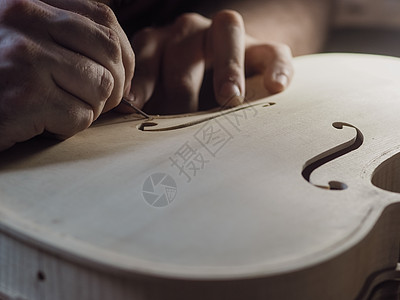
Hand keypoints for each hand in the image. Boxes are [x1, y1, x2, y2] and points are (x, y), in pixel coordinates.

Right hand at [0, 0, 133, 149]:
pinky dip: (69, 128)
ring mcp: (25, 57)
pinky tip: (43, 123)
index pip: (103, 18)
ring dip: (89, 109)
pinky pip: (80, 116)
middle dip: (115, 85)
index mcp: (30, 3)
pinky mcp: (24, 95)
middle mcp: (25, 20)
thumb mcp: (27, 44)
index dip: (123, 52)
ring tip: (60, 110)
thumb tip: (128, 76)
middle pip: (109, 53)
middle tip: (96, 102)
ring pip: (101, 87)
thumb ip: (69, 44)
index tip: (121, 76)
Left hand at [121, 10, 292, 114]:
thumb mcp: (160, 92)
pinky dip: (276, 68)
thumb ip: (145, 101)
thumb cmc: (184, 89)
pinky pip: (273, 52)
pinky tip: (276, 86)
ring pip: (227, 36)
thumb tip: (122, 122)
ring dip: (226, 69)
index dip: (142, 81)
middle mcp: (191, 32)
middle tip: (180, 122)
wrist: (224, 73)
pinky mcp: (262, 48)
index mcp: (162, 43)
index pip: (147, 56)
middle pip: (184, 55)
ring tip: (229, 99)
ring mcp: (227, 35)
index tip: (135, 106)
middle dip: (181, 93)